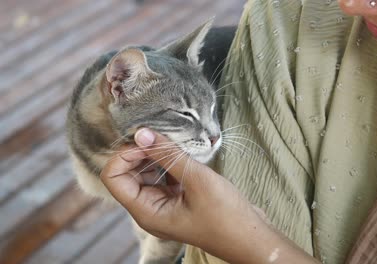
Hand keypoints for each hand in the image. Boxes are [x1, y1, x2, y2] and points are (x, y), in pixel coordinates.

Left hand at [100, 128, 317, 263]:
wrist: (251, 238)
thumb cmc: (226, 216)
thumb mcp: (197, 181)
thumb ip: (168, 156)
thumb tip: (142, 133)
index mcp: (147, 212)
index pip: (114, 178)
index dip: (125, 155)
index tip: (147, 140)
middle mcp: (150, 209)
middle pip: (127, 174)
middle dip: (139, 151)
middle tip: (160, 135)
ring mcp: (165, 205)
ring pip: (147, 173)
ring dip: (155, 155)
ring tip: (173, 140)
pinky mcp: (179, 199)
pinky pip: (164, 177)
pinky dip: (169, 162)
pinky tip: (183, 151)